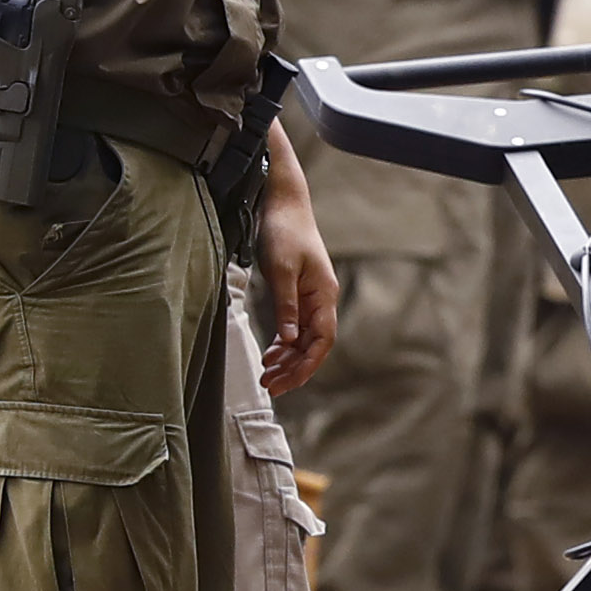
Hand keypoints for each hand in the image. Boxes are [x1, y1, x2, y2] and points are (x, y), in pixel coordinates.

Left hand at [253, 134, 337, 393]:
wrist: (282, 202)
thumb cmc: (284, 231)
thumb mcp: (281, 269)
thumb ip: (285, 306)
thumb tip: (287, 341)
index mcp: (324, 295)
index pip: (322, 341)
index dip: (306, 365)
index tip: (286, 382)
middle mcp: (321, 300)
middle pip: (313, 345)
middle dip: (294, 369)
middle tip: (270, 387)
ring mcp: (310, 297)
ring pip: (303, 339)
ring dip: (287, 359)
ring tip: (266, 376)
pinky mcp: (297, 293)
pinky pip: (294, 327)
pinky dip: (283, 343)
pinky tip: (269, 354)